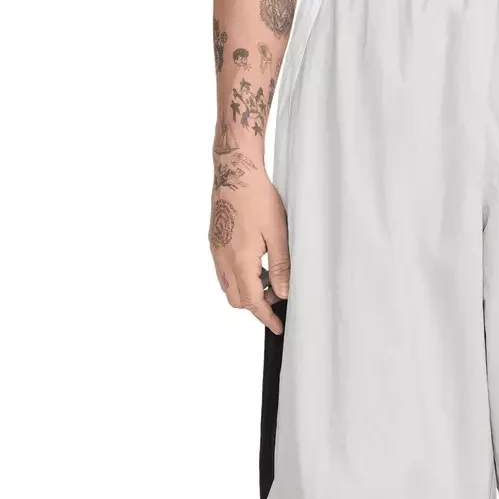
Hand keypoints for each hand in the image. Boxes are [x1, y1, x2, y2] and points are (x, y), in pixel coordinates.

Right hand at [209, 168, 289, 333]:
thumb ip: (280, 267)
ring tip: (270, 278)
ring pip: (229, 286)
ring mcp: (216, 251)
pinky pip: (225, 271)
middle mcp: (223, 259)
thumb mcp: (277, 234)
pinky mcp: (215, 242)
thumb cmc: (256, 197)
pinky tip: (257, 264)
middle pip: (237, 299)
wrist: (234, 172)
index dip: (266, 317)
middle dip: (257, 305)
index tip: (277, 326)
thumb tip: (283, 293)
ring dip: (248, 290)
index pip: (251, 301)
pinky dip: (240, 276)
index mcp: (239, 260)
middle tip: (278, 298)